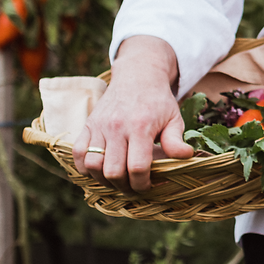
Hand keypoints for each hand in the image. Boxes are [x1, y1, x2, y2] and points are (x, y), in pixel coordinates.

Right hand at [75, 36, 194, 190]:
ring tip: (117, 180)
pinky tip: (99, 170)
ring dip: (103, 179)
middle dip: (124, 186)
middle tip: (133, 187)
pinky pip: (78, 153)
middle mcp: (117, 127)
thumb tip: (186, 157)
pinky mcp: (88, 125)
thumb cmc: (159, 101)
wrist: (137, 76)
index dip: (143, 184)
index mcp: (140, 127)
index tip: (149, 186)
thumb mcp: (174, 118)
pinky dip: (85, 167)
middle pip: (113, 171)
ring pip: (93, 165)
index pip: (138, 167)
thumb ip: (176, 140)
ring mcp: (99, 126)